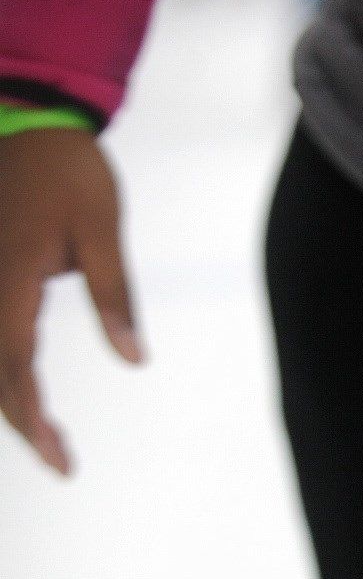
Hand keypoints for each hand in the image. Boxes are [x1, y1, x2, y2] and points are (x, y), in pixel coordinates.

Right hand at [0, 128, 144, 475]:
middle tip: (61, 461)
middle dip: (21, 419)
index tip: (58, 460)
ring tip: (44, 434)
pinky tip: (20, 385)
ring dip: (8, 394)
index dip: (32, 421)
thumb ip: (116, 298)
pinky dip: (3, 363)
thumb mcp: (104, 233)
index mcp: (10, 280)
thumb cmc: (71, 171)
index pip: (14, 369)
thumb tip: (135, 361)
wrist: (28, 117)